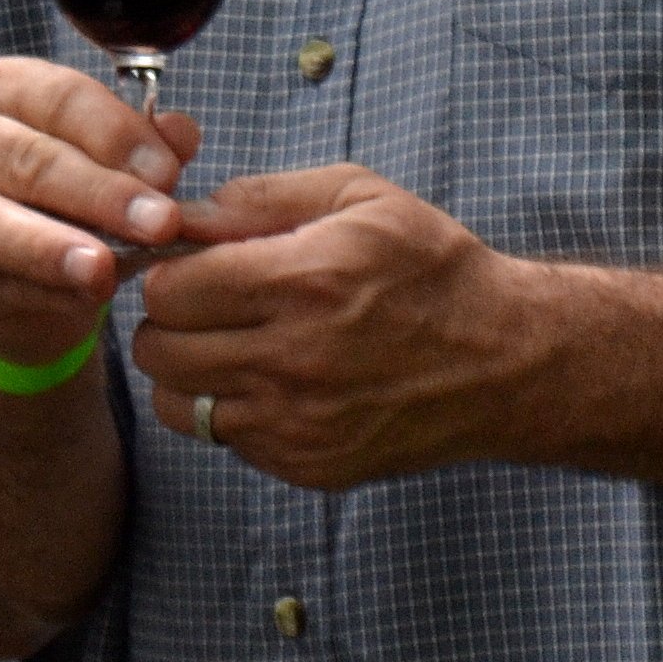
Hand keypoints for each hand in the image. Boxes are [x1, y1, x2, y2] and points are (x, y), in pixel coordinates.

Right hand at [0, 58, 200, 366]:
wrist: (12, 269)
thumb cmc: (63, 196)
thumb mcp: (107, 161)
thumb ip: (143, 146)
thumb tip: (180, 134)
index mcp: (7, 87)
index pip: (64, 99)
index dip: (119, 136)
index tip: (169, 173)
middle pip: (34, 159)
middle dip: (102, 195)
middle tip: (159, 224)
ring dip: (54, 249)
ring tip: (102, 269)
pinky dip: (40, 291)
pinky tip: (80, 298)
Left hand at [136, 167, 533, 489]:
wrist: (503, 360)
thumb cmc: (431, 267)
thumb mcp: (360, 196)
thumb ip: (265, 197)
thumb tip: (189, 212)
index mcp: (302, 282)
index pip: (170, 289)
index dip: (168, 269)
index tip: (188, 263)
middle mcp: (292, 360)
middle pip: (159, 349)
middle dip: (167, 318)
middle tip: (200, 302)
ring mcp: (297, 423)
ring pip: (176, 402)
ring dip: (186, 369)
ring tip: (226, 341)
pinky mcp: (308, 465)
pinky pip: (223, 439)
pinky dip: (228, 407)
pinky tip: (268, 379)